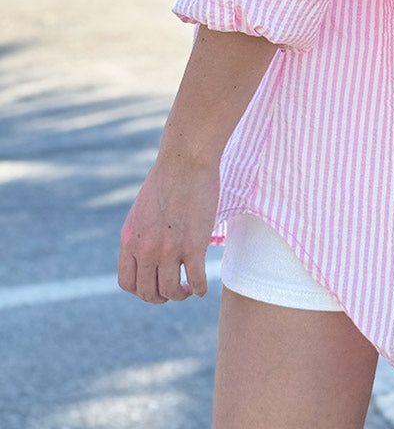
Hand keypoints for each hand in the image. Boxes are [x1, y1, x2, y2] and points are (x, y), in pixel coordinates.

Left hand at [118, 156, 219, 303]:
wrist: (186, 160)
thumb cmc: (168, 179)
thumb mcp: (142, 211)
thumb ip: (141, 235)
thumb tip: (148, 255)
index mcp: (129, 240)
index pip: (127, 283)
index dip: (141, 291)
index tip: (155, 285)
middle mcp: (145, 249)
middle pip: (148, 293)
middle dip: (161, 297)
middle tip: (175, 290)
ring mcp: (169, 249)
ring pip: (171, 291)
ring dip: (181, 295)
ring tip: (188, 289)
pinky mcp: (193, 246)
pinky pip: (196, 281)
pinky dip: (199, 289)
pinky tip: (203, 287)